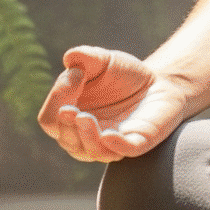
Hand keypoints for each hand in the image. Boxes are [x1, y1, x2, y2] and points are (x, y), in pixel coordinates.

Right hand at [36, 45, 192, 162]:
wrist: (159, 82)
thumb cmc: (123, 75)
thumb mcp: (102, 61)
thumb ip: (85, 57)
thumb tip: (70, 58)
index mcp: (71, 117)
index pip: (50, 120)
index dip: (55, 102)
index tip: (75, 75)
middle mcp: (87, 135)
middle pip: (66, 140)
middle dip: (66, 126)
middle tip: (71, 109)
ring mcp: (112, 142)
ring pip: (92, 151)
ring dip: (86, 137)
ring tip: (85, 118)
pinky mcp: (138, 142)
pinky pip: (124, 151)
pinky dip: (115, 145)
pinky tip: (108, 135)